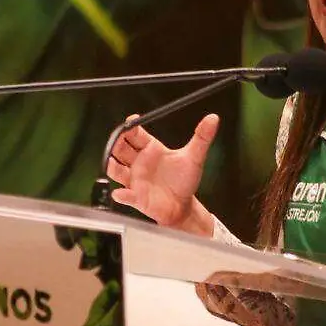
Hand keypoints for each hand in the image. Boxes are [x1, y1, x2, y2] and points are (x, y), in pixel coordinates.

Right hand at [106, 113, 218, 234]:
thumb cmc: (185, 181)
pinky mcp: (135, 197)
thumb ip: (202, 137)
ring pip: (115, 170)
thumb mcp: (195, 157)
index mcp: (151, 149)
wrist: (183, 206)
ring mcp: (135, 179)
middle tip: (119, 140)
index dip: (130, 126)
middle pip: (120, 148)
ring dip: (111, 166)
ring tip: (112, 163)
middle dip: (116, 142)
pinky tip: (122, 193)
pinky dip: (121, 194)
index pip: (135, 133)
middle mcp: (139, 162)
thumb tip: (213, 119)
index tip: (132, 122)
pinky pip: (124, 195)